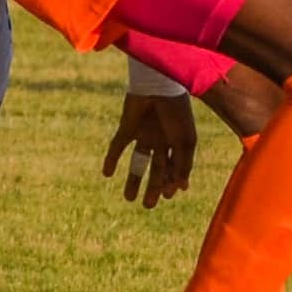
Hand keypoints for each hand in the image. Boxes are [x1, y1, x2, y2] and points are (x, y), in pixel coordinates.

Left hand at [101, 92, 196, 209]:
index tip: (168, 195)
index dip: (172, 182)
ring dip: (133, 179)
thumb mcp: (185, 141)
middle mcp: (161, 139)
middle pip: (157, 168)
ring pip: (137, 161)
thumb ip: (183, 165)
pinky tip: (107, 174)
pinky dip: (111, 160)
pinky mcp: (127, 127)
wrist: (158, 86)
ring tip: (128, 199)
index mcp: (178, 141)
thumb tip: (179, 189)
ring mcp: (144, 133)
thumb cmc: (176, 112)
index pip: (175, 167)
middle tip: (148, 206)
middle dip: (153, 187)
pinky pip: (117, 146)